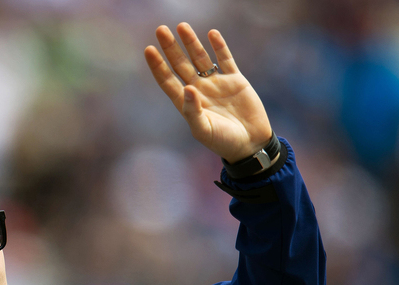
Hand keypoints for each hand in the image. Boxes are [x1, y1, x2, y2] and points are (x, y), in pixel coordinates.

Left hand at [145, 23, 272, 163]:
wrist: (250, 143)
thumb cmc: (223, 142)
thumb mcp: (204, 130)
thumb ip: (193, 111)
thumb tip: (187, 88)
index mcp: (187, 103)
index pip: (167, 80)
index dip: (158, 66)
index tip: (149, 50)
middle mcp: (199, 90)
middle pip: (181, 65)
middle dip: (171, 48)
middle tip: (160, 30)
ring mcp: (216, 83)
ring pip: (200, 58)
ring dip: (191, 43)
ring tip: (182, 26)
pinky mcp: (234, 80)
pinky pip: (225, 59)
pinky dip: (219, 46)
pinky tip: (211, 34)